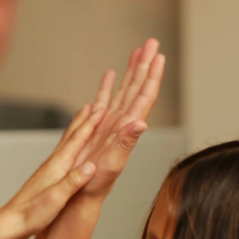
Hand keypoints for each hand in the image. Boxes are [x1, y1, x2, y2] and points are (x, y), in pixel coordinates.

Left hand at [0, 103, 102, 238]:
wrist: (10, 223)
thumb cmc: (31, 214)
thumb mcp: (55, 199)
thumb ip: (72, 182)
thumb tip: (91, 166)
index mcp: (57, 167)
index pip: (76, 141)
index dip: (90, 125)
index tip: (102, 110)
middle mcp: (52, 165)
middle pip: (71, 138)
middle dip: (84, 121)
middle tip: (95, 105)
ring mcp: (48, 171)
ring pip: (66, 144)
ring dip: (76, 130)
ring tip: (83, 118)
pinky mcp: (46, 178)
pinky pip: (62, 155)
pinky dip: (70, 146)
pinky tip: (70, 149)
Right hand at [74, 38, 165, 197]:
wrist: (81, 197)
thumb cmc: (95, 186)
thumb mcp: (112, 165)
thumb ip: (126, 143)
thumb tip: (140, 123)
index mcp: (128, 129)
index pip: (144, 96)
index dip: (151, 75)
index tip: (158, 55)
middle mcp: (123, 124)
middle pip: (137, 88)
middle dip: (145, 64)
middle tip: (151, 41)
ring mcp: (111, 125)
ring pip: (125, 91)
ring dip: (132, 71)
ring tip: (137, 51)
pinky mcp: (99, 129)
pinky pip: (105, 102)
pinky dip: (108, 86)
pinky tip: (111, 75)